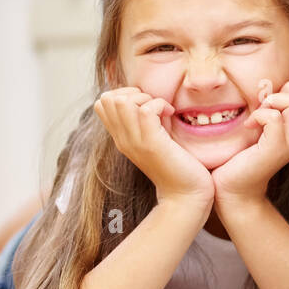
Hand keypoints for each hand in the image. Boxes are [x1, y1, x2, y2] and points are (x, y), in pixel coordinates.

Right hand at [93, 87, 213, 209]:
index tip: (146, 103)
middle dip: (132, 92)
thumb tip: (150, 96)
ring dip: (145, 97)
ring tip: (162, 110)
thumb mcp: (156, 139)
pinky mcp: (151, 143)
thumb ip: (147, 121)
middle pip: (107, 98)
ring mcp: (135, 141)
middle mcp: (123, 139)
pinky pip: (145, 109)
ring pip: (122, 101)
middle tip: (153, 104)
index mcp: (122, 137)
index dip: (124, 93)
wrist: (186, 196)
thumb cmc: (178, 166)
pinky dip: (159, 104)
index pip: (102, 103)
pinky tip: (170, 114)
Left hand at [210, 80, 288, 204]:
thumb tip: (269, 82)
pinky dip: (259, 115)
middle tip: (269, 106)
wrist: (236, 188)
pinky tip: (250, 126)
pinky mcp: (276, 149)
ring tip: (260, 114)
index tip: (277, 102)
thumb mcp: (266, 125)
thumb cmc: (245, 153)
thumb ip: (275, 106)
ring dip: (275, 101)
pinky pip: (274, 117)